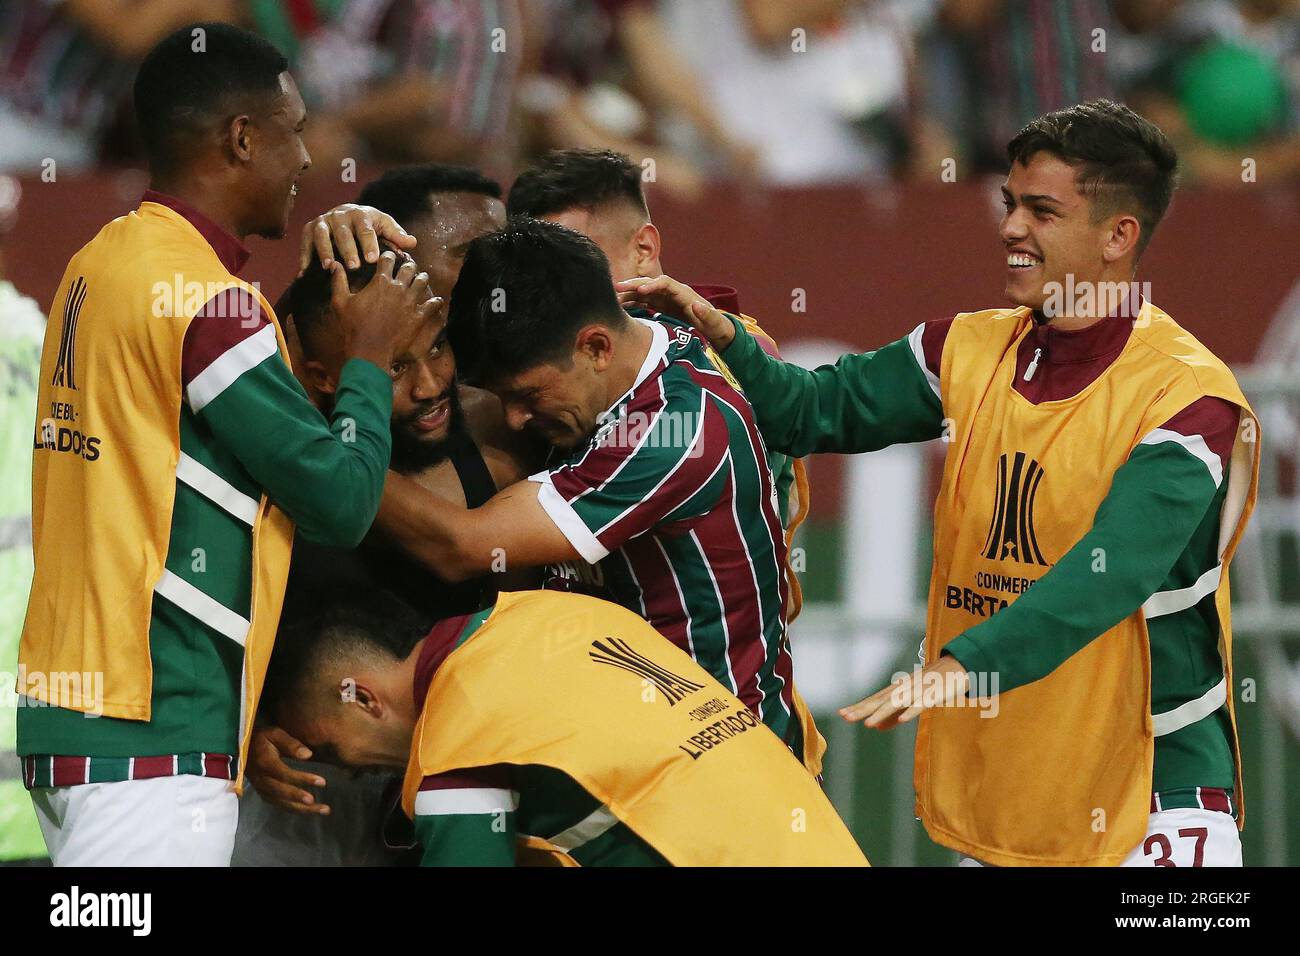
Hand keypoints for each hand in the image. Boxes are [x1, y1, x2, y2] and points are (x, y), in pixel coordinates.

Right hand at [245, 725, 330, 814]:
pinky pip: (277, 804)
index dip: (303, 779)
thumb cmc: (262, 737)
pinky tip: (308, 810)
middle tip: (322, 806)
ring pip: (281, 802)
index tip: (322, 782)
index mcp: (264, 762)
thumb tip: (308, 755)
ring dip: (301, 809)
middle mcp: (261, 778)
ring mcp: (260, 788)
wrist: (242, 746)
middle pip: (282, 793)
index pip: (284, 774)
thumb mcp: (275, 734)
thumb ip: (291, 744)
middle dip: (302, 800)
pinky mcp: (262, 792)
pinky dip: (292, 808)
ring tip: (322, 810)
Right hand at [299, 203, 417, 272]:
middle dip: (348, 249)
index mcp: (360, 214)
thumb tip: (412, 242)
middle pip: (343, 233)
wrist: (344, 214)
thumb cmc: (368, 224)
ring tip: (329, 266)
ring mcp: (323, 222)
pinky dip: (304, 256)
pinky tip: (304, 272)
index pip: (365, 229)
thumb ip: (396, 235)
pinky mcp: (309, 229)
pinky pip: (304, 243)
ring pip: (322, 235)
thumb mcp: (383, 226)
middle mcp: (339, 215)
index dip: (369, 243)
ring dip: (324, 250)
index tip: (373, 259)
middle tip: (354, 266)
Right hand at [332, 250, 441, 367]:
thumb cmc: (353, 326)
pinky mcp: (419, 316)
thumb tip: (335, 264)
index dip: (388, 255)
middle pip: (409, 268)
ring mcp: (410, 302)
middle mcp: (398, 288)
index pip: (387, 259)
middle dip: (408, 265)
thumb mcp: (340, 302)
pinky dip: (435, 301)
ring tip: (421, 278)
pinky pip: (433, 304)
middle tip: (408, 267)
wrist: (369, 350)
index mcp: (380, 281)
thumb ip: (338, 281)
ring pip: (422, 281)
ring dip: (422, 278)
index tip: (389, 256)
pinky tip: (436, 300)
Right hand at [615, 274, 736, 349]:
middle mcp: (672, 293)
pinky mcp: (661, 306)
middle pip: (651, 284)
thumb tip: (697, 306)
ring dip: (629, 294)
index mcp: (684, 293)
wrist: (714, 328)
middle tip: (617, 287)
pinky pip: (644, 302)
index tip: (640, 290)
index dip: (652, 285)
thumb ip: (707, 315)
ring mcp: (665, 298)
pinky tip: (621, 307)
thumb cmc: (715, 325)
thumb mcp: (714, 322)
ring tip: (613, 298)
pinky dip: (633, 303)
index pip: (665, 284)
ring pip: (644, 292)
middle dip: (634, 284)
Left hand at [838, 656, 970, 730]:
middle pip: (881, 700)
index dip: (859, 707)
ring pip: (897, 703)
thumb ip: (894, 715)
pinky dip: (911, 711)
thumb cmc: (933, 685)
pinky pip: (921, 704)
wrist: (959, 667)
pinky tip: (902, 719)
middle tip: (845, 717)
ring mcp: (918, 690)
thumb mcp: (911, 700)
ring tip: (868, 723)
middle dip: (863, 709)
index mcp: (898, 690)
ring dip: (882, 713)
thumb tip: (877, 728)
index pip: (875, 699)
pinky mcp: (933, 694)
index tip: (842, 714)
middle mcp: (904, 688)